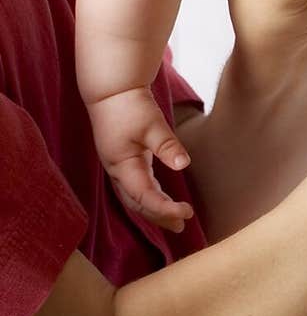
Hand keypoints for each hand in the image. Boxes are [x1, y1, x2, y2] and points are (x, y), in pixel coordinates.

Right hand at [88, 87, 193, 231]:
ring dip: (154, 211)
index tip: (186, 213)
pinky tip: (164, 201)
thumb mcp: (152, 124)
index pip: (144, 196)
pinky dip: (150, 198)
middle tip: (182, 225)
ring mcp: (118, 167)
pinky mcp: (124, 161)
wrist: (111, 90)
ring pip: (135, 198)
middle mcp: (117, 171)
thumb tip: (184, 165)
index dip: (165, 208)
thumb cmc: (130, 105)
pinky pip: (136, 188)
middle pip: (137, 204)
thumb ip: (166, 146)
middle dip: (159, 217)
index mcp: (121, 165)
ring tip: (176, 221)